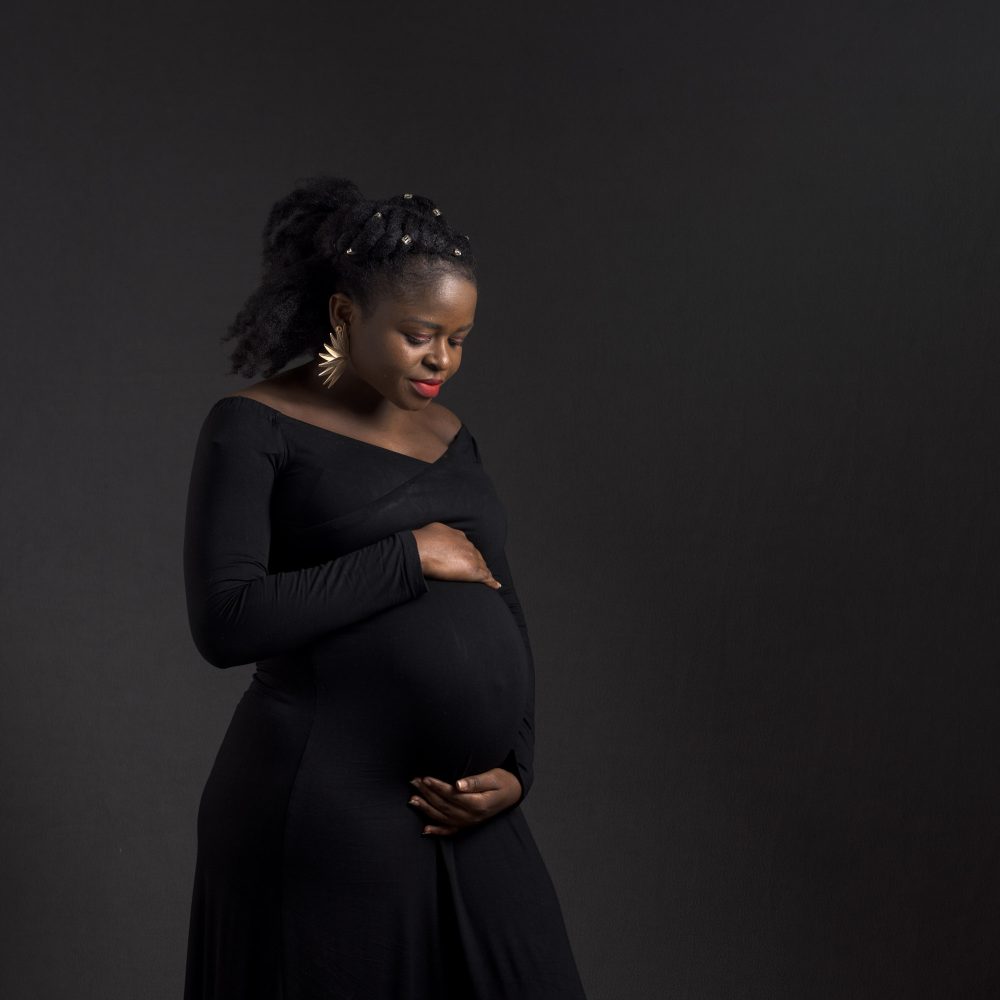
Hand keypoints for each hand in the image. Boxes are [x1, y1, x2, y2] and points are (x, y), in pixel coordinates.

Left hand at [406, 767, 522, 835]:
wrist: (513, 793)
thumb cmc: (503, 781)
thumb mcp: (493, 777)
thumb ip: (476, 781)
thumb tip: (458, 784)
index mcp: (478, 804)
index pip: (452, 795)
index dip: (438, 787)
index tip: (425, 778)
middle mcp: (472, 816)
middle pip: (445, 806)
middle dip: (428, 794)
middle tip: (414, 782)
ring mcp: (469, 822)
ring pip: (444, 817)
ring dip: (427, 809)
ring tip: (412, 800)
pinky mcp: (468, 824)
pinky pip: (451, 830)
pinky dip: (437, 831)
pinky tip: (425, 829)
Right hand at [410, 522, 501, 588]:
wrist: (421, 550)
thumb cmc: (421, 542)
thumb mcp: (432, 532)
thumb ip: (439, 536)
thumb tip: (436, 539)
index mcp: (457, 536)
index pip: (467, 547)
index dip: (468, 555)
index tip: (467, 560)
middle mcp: (466, 545)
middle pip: (476, 556)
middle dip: (478, 563)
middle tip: (477, 572)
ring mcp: (471, 557)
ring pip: (482, 566)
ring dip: (485, 572)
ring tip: (488, 580)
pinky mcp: (473, 569)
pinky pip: (485, 576)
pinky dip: (491, 582)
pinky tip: (495, 586)